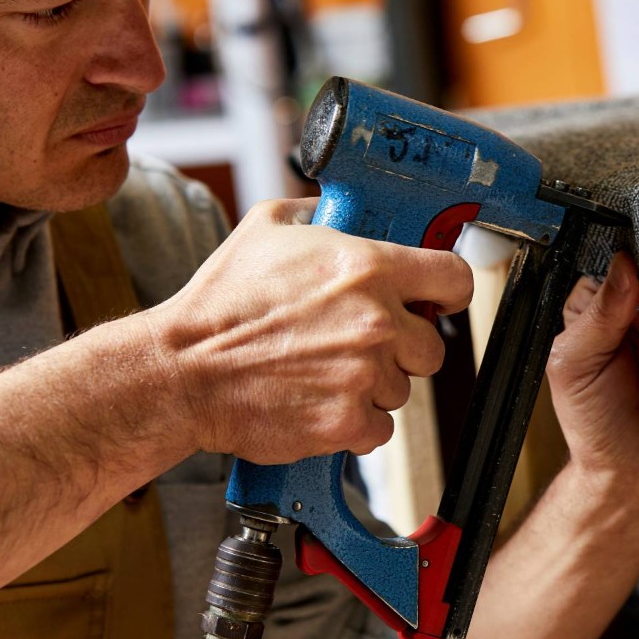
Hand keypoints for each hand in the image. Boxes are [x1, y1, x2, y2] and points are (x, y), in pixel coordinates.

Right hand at [140, 198, 472, 463]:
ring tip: (323, 372)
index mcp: (369, 267)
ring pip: (402, 389)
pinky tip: (320, 403)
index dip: (448, 291)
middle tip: (360, 344)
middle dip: (403, 347)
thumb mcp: (268, 228)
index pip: (454, 278)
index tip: (437, 299)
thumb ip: (318, 214)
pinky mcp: (347, 422)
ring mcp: (365, 376)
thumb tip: (342, 210)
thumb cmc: (221, 303)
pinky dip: (355, 423)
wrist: (184, 371)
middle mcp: (377, 321)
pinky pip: (379, 428)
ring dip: (373, 385)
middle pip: (433, 346)